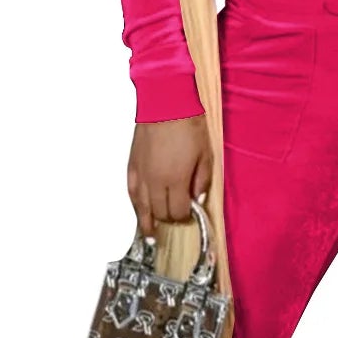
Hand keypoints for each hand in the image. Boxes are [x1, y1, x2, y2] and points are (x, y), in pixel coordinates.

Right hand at [127, 115, 212, 235]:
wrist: (165, 103)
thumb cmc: (188, 125)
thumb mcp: (206, 154)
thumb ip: (202, 180)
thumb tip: (197, 199)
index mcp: (175, 179)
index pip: (177, 211)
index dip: (185, 216)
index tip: (190, 213)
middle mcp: (155, 181)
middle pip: (160, 212)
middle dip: (170, 219)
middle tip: (177, 216)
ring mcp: (141, 174)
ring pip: (142, 207)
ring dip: (148, 221)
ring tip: (150, 234)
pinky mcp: (132, 166)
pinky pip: (132, 193)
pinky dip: (136, 205)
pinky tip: (139, 212)